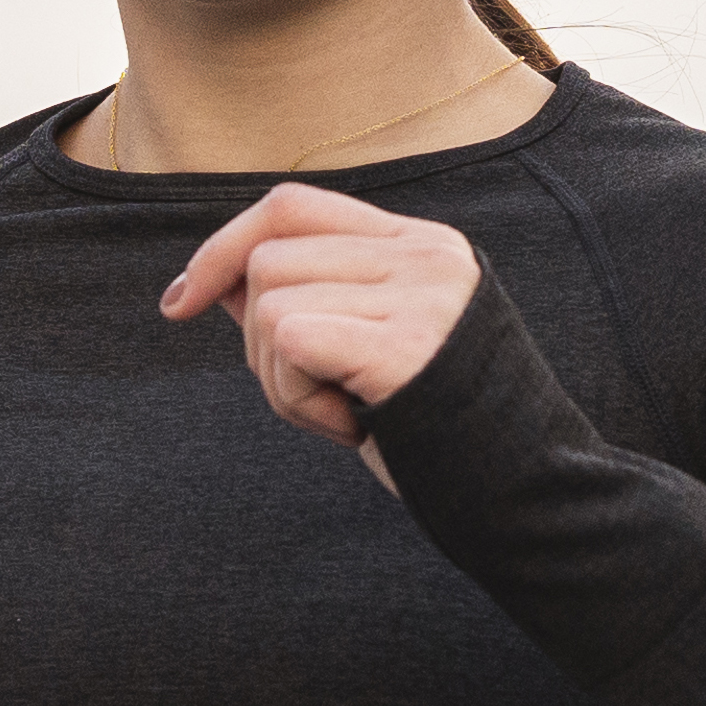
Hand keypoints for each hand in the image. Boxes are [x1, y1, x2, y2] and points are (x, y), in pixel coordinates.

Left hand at [158, 185, 474, 479]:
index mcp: (421, 245)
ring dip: (280, 380)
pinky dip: (297, 399)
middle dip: (257, 341)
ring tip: (344, 415)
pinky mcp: (404, 341)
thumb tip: (214, 279)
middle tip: (319, 397)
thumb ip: (308, 302)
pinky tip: (352, 428)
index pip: (292, 206)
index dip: (223, 246)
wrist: (525, 498)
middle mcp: (424, 256)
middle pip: (268, 258)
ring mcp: (418, 294)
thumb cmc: (438, 435)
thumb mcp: (368, 352)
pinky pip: (288, 341)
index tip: (180, 302)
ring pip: (268, 301)